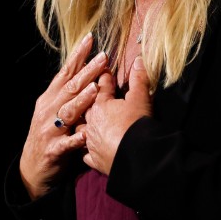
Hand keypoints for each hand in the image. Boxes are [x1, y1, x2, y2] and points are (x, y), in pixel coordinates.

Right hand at [19, 33, 110, 199]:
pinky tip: (88, 134)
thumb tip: (90, 73)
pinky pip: (67, 143)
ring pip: (67, 112)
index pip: (65, 72)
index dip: (77, 56)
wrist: (32, 168)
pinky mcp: (53, 150)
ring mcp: (49, 130)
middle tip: (103, 58)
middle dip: (86, 73)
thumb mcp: (55, 111)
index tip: (90, 39)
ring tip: (95, 90)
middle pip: (69, 88)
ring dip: (81, 101)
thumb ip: (69, 95)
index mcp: (50, 99)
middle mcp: (48, 110)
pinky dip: (77, 139)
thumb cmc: (49, 135)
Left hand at [82, 55, 152, 174]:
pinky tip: (85, 149)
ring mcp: (90, 141)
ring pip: (80, 130)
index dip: (103, 78)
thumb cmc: (136, 125)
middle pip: (84, 107)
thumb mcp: (140, 99)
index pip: (101, 87)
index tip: (101, 70)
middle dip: (85, 100)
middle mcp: (90, 121)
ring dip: (80, 125)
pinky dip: (85, 151)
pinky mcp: (93, 158)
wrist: (134, 156)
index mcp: (100, 105)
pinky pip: (85, 154)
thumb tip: (138, 60)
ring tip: (81, 122)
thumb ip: (139, 79)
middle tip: (86, 95)